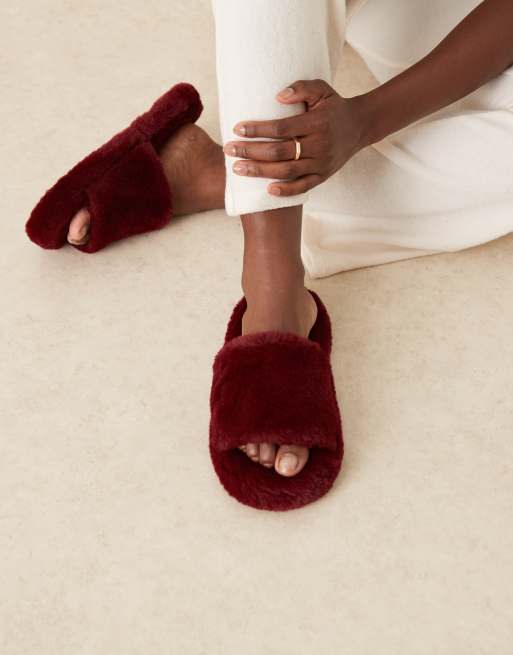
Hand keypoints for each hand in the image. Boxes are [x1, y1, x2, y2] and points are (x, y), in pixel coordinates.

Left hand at [223, 79, 369, 196]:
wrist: (360, 126)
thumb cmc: (333, 106)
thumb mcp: (322, 89)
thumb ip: (301, 88)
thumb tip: (277, 96)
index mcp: (317, 123)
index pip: (281, 128)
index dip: (258, 129)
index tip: (237, 129)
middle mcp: (319, 145)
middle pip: (279, 152)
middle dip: (251, 152)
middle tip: (229, 149)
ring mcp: (321, 164)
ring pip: (286, 171)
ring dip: (260, 171)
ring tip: (238, 168)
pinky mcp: (323, 176)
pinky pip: (303, 187)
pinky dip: (286, 191)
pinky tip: (267, 190)